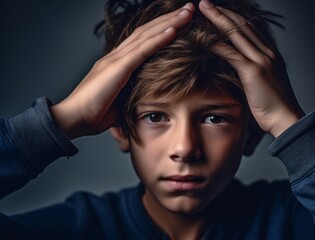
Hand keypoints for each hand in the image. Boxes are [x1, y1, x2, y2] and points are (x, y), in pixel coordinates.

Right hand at [51, 3, 194, 138]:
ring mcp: (115, 60)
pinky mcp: (116, 69)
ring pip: (146, 36)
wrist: (73, 118)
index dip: (161, 29)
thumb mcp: (120, 101)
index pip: (143, 39)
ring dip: (169, 23)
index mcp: (117, 63)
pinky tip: (173, 31)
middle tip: (189, 9)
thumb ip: (132, 94)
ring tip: (188, 13)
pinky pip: (141, 51)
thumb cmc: (94, 113)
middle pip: (146, 31)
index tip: (180, 23)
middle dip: (169, 19)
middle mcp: (116, 56)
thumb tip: (146, 99)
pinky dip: (158, 40)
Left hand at [199, 0, 303, 136]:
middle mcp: (266, 52)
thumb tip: (238, 68)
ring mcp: (261, 60)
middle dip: (222, 12)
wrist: (285, 118)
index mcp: (269, 53)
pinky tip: (202, 38)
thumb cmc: (274, 105)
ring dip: (217, 20)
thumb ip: (253, 71)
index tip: (218, 11)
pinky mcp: (253, 71)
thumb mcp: (263, 83)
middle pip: (241, 25)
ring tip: (203, 10)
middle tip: (205, 3)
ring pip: (235, 33)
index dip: (232, 17)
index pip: (249, 29)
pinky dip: (215, 44)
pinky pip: (231, 53)